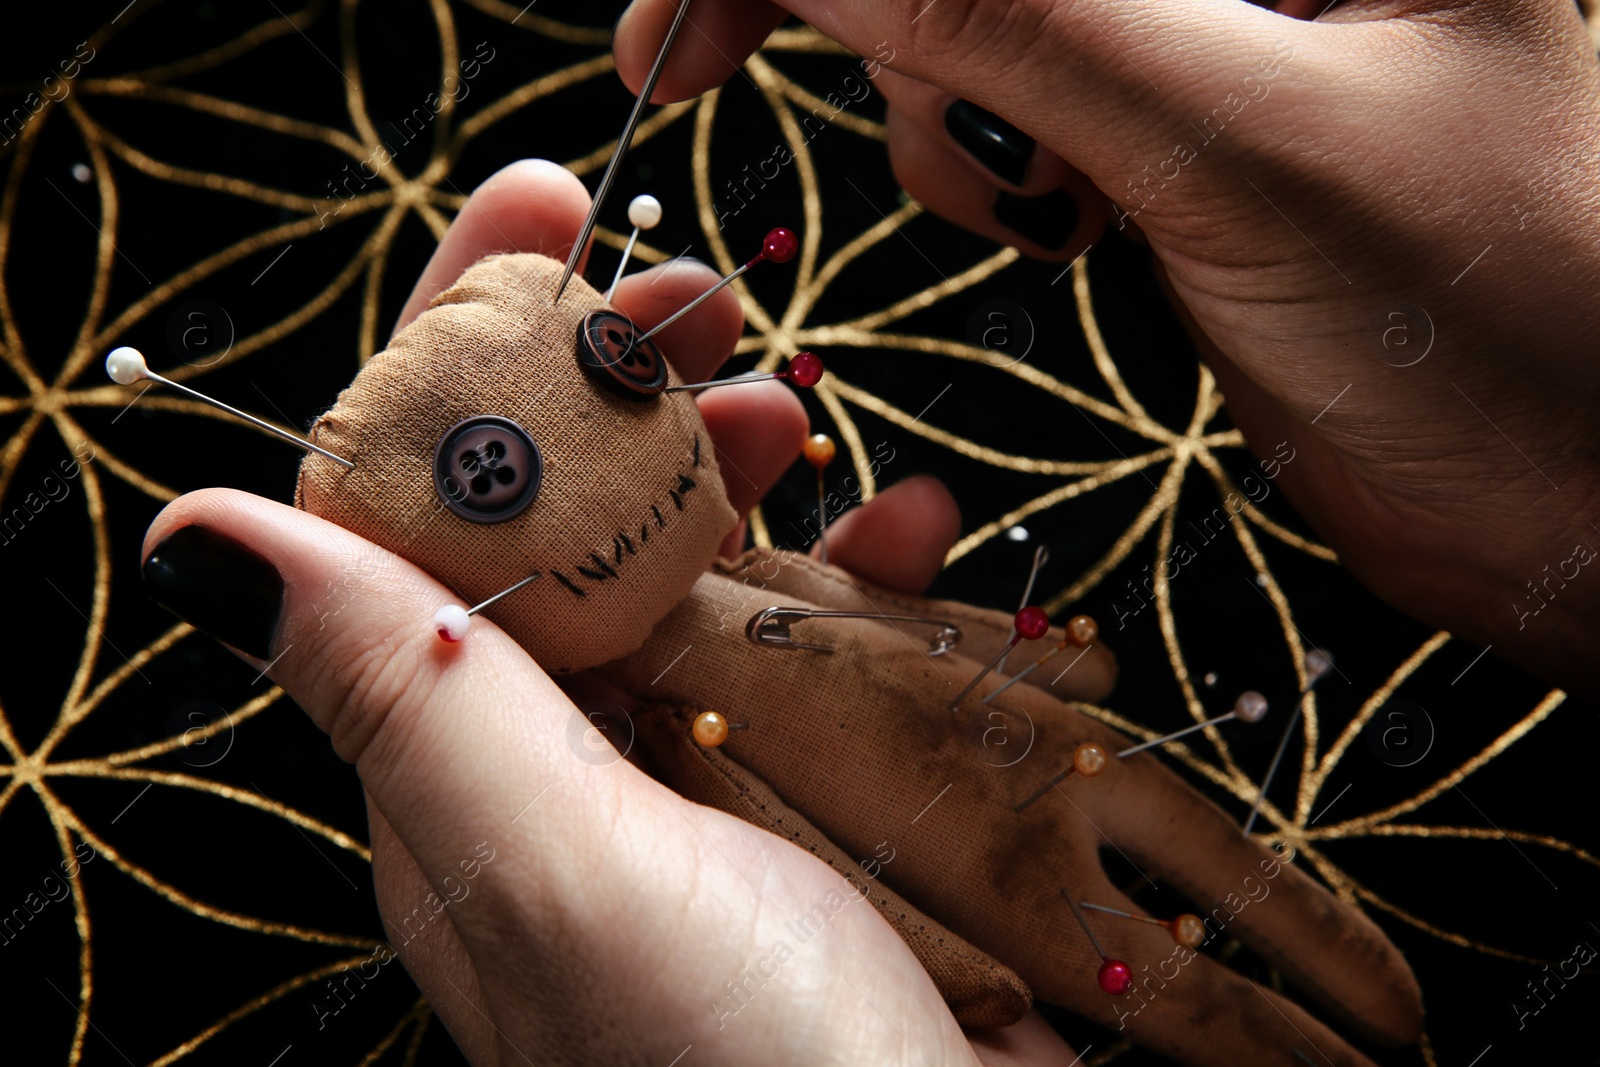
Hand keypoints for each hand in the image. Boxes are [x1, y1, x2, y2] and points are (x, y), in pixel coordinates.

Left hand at [140, 160, 1079, 1065]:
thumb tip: (208, 536)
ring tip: (819, 422)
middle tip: (712, 312)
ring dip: (755, 477)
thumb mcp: (560, 872)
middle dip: (628, 396)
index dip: (464, 358)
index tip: (548, 218)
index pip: (416, 522)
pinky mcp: (811, 802)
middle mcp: (562, 778)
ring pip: (697, 571)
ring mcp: (692, 787)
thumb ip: (410, 699)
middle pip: (566, 525)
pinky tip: (924, 543)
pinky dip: (868, 575)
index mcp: (460, 779)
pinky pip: (818, 647)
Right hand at [615, 0, 1599, 693]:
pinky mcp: (1185, 126)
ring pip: (981, 16)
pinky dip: (991, 162)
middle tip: (725, 77)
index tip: (682, 16)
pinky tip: (1064, 231)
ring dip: (947, 111)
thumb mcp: (1240, 143)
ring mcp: (1215, 31)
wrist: (1587, 505)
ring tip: (1045, 215)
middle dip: (878, 18)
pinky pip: (1023, 100)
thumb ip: (1020, 12)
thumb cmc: (1504, 321)